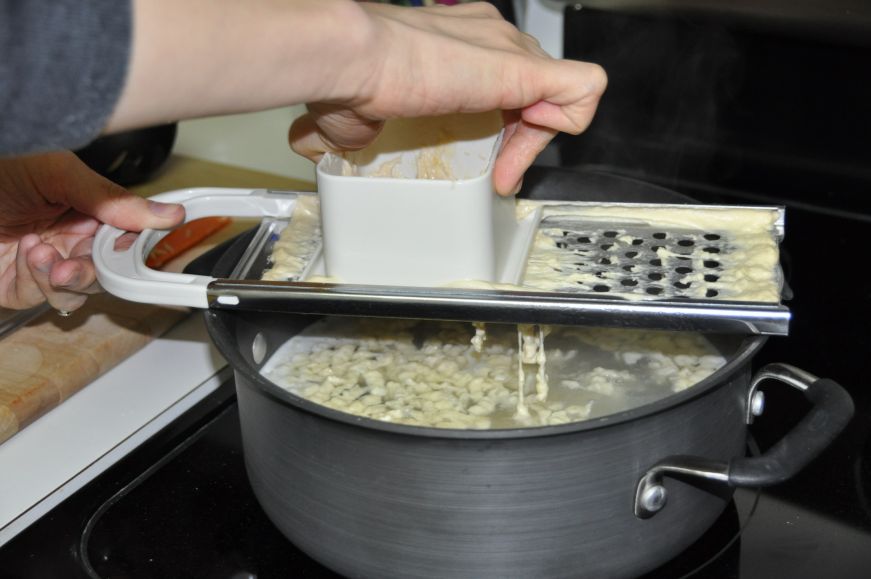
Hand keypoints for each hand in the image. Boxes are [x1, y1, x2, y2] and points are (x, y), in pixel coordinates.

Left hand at [0, 151, 183, 312]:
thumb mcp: (59, 172)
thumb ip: (115, 199)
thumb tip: (169, 213)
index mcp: (83, 207)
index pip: (124, 236)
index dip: (132, 245)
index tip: (136, 246)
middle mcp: (64, 237)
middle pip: (105, 269)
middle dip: (98, 268)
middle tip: (83, 259)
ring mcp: (39, 263)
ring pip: (78, 291)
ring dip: (70, 279)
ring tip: (46, 255)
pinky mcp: (13, 286)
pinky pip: (42, 299)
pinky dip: (40, 282)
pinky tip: (29, 256)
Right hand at [289, 2, 606, 194]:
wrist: (355, 58)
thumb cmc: (351, 79)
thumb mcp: (359, 109)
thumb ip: (361, 120)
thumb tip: (323, 139)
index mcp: (456, 39)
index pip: (501, 82)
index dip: (497, 129)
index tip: (479, 163)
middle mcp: (488, 35)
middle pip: (531, 89)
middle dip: (519, 141)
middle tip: (496, 174)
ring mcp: (508, 49)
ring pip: (556, 94)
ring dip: (534, 143)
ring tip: (505, 171)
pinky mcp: (526, 69)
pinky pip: (584, 88)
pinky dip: (570, 122)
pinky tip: (534, 141)